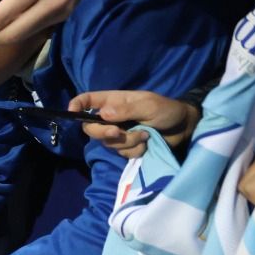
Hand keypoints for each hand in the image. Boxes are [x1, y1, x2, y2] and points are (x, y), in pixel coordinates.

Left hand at [0, 0, 101, 52]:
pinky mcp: (68, 14)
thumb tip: (2, 15)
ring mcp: (62, 11)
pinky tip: (9, 31)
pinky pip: (40, 27)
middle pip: (14, 33)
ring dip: (5, 39)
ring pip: (27, 34)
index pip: (1, 18)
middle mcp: (50, 3)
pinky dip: (22, 31)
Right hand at [68, 90, 198, 157]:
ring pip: (108, 143)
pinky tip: (146, 144)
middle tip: (118, 132)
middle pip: (91, 128)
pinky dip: (134, 151)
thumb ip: (126, 109)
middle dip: (103, 133)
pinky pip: (121, 153)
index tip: (71, 112)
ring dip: (127, 142)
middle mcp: (110, 118)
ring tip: (145, 136)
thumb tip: (103, 115)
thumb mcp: (149, 105)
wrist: (183, 128)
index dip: (76, 105)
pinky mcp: (126, 147)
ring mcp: (118, 134)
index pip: (87, 101)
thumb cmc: (166, 110)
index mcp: (113, 102)